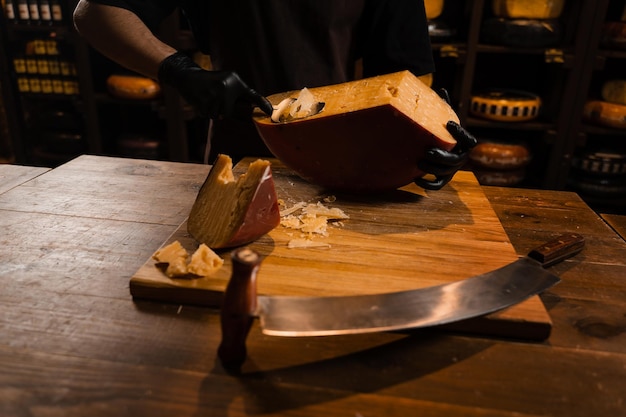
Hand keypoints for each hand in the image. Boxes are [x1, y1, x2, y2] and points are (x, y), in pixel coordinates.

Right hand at [158, 52, 272, 118]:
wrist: (188, 76)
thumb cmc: (210, 82)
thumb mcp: (226, 82)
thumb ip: (237, 96)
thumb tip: (250, 112)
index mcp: (235, 82)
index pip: (252, 95)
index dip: (262, 104)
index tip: (270, 112)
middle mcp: (226, 87)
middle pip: (228, 112)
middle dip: (221, 110)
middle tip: (213, 99)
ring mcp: (214, 94)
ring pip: (217, 115)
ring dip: (210, 110)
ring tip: (206, 98)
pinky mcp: (203, 100)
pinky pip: (206, 114)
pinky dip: (202, 110)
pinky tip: (200, 99)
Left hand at [414, 89, 476, 189]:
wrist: (441, 151)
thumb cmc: (442, 132)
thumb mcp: (444, 120)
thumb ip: (444, 106)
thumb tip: (441, 88)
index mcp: (464, 143)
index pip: (468, 139)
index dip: (460, 133)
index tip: (448, 123)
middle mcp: (461, 157)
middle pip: (455, 160)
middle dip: (441, 157)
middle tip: (427, 151)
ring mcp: (453, 169)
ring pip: (446, 172)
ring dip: (432, 168)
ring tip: (419, 163)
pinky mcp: (444, 179)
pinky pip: (438, 185)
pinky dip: (428, 185)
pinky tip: (417, 181)